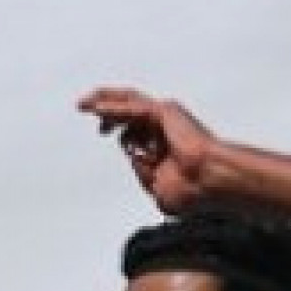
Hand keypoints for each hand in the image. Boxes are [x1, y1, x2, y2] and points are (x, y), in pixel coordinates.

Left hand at [79, 85, 217, 213]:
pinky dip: (116, 109)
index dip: (117, 126)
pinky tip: (97, 110)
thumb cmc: (191, 191)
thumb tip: (131, 154)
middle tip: (84, 106)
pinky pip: (134, 108)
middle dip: (106, 108)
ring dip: (105, 100)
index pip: (135, 127)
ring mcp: (166, 117)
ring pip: (130, 101)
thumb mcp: (157, 187)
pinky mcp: (165, 112)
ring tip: (83, 102)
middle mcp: (166, 125)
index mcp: (165, 142)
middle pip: (129, 110)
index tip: (103, 131)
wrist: (207, 183)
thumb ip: (142, 171)